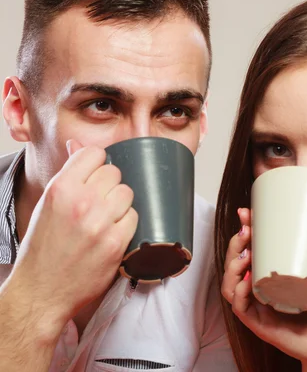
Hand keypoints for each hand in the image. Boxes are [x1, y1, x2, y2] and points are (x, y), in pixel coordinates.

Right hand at [4, 139, 137, 337]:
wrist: (41, 290)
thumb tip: (79, 145)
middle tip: (98, 203)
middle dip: (109, 186)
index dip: (97, 164)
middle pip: (115, 173)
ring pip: (127, 194)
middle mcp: (81, 202)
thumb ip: (68, 174)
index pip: (95, 153)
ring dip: (120, 205)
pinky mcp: (117, 243)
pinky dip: (126, 225)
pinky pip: (135, 218)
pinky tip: (112, 234)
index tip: (95, 176)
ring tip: (105, 219)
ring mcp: (101, 223)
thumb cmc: (43, 246)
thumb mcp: (47, 204)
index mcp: (60, 188)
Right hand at [221, 208, 306, 369]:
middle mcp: (255, 291)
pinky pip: (240, 306)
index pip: (246, 253)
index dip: (243, 233)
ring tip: (245, 252)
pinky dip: (240, 292)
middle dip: (235, 244)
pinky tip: (248, 279)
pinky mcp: (256, 323)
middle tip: (246, 229)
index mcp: (265, 278)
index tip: (247, 213)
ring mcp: (254, 307)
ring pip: (229, 285)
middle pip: (233, 266)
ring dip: (232, 265)